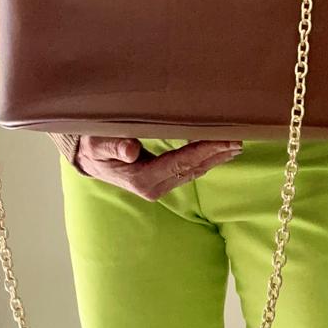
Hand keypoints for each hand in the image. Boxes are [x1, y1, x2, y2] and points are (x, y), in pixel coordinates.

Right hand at [74, 136, 242, 200]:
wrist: (88, 160)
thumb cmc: (92, 147)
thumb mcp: (96, 144)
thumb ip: (112, 146)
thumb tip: (130, 150)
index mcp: (141, 179)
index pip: (179, 163)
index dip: (204, 151)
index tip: (225, 140)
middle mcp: (154, 187)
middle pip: (192, 169)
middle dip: (216, 155)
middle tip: (239, 140)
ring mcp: (159, 186)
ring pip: (193, 172)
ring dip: (215, 159)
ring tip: (235, 145)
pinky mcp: (162, 180)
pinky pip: (188, 170)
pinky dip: (205, 160)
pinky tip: (218, 151)